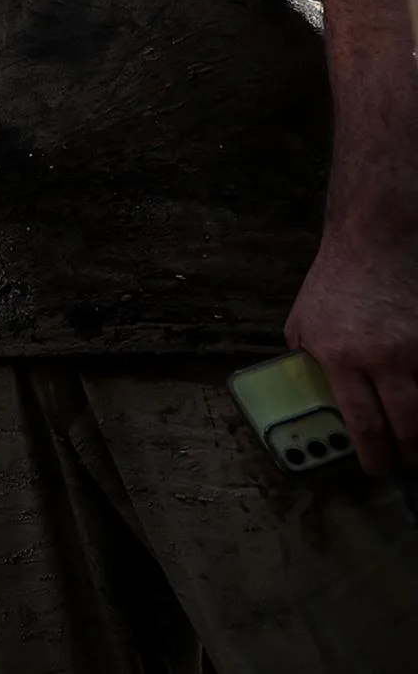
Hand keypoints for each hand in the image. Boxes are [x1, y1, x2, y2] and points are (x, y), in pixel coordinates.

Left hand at [286, 232, 417, 474]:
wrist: (375, 241)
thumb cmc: (335, 281)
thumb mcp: (303, 323)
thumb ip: (310, 362)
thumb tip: (314, 396)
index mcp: (340, 357)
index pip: (362, 424)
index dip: (373, 456)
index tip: (376, 467)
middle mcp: (383, 357)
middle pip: (408, 426)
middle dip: (410, 454)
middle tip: (407, 460)